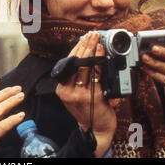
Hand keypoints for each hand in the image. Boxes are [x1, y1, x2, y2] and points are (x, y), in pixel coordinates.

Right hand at [55, 31, 116, 156]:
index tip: (83, 38)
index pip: (67, 63)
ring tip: (98, 40)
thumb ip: (77, 79)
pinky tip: (103, 54)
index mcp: (61, 89)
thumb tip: (85, 56)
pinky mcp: (93, 97)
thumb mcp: (75, 94)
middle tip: (92, 35)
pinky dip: (100, 62)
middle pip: (75, 62)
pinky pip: (96, 75)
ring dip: (92, 51)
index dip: (75, 48)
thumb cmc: (88, 110)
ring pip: (85, 67)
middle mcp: (68, 91)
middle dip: (84, 45)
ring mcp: (79, 94)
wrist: (96, 129)